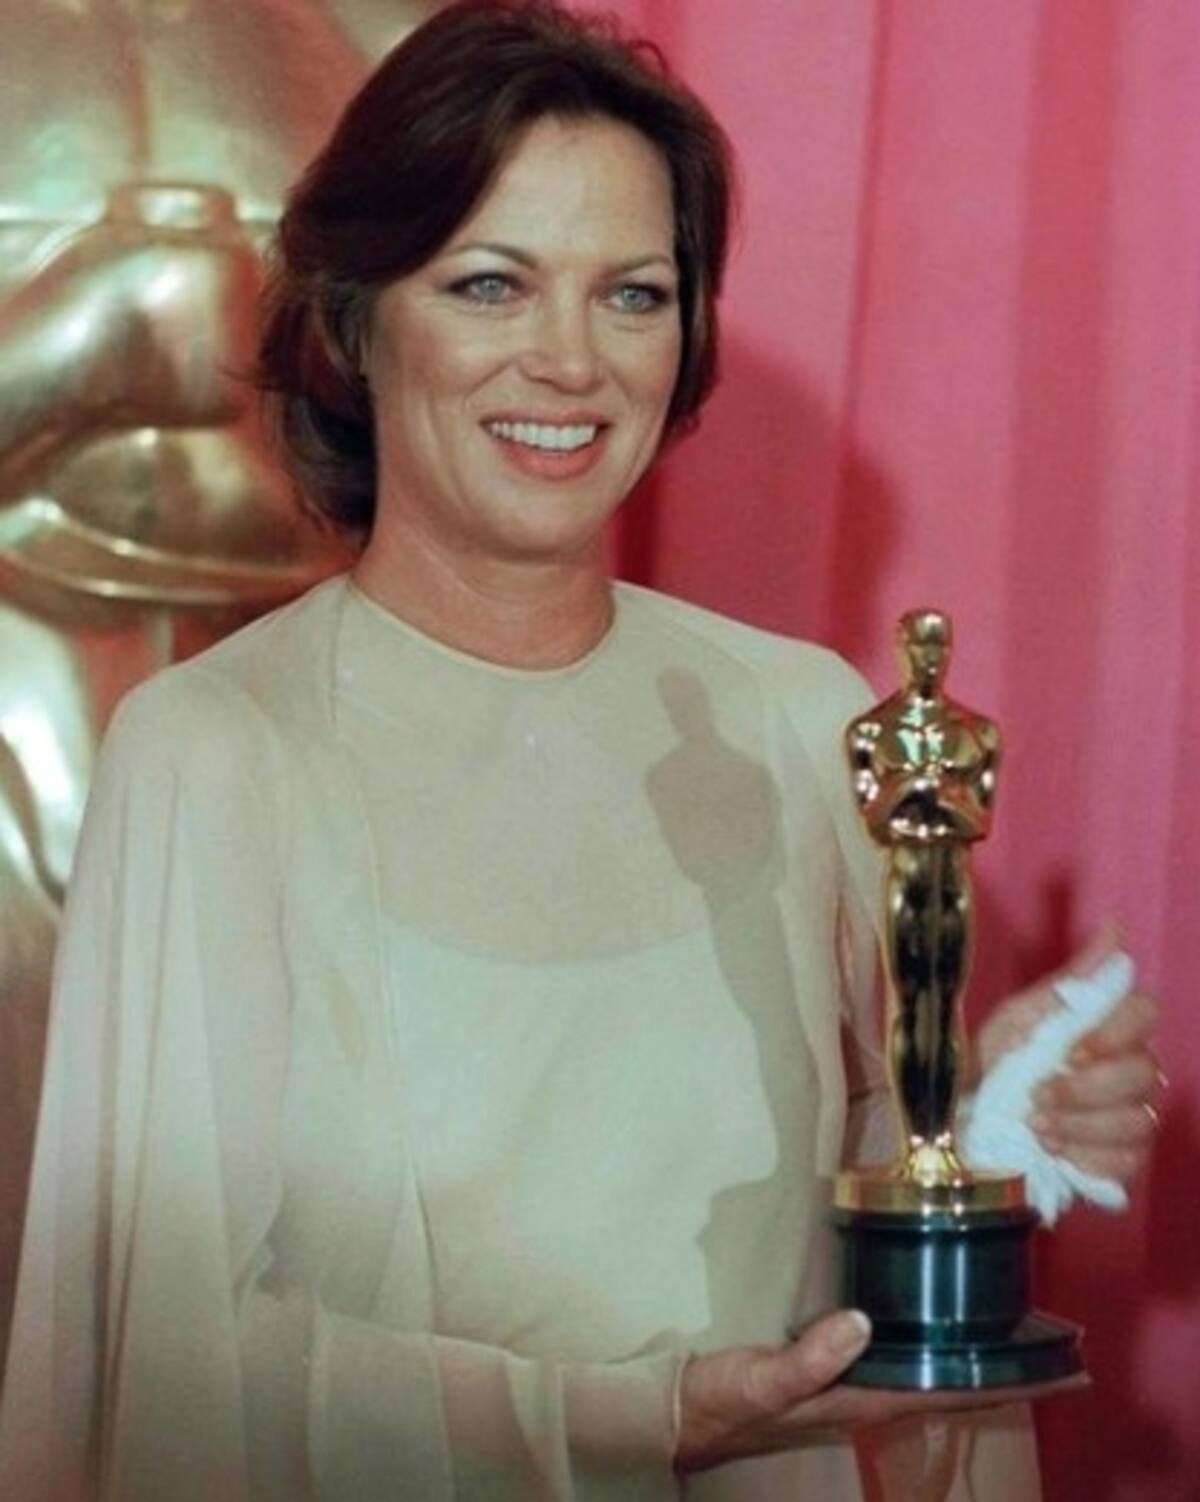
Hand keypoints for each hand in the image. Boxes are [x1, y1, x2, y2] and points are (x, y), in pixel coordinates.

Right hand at [674, 1310, 1083, 1471]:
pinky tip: (929, 1341)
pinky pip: (895, 1366)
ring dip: (969, 1369)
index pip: (944, 1395)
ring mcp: (846, 1391)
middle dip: (1000, 1378)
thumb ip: (808, 1358)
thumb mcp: (758, 1380)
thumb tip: (862, 1323)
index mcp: (857, 1403)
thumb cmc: (717, 1402)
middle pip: (948, 1390)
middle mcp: (862, 1401)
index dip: (999, 1385)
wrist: (675, 1415)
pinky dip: (926, 1355)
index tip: (1054, 1372)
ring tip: (1008, 1349)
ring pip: (926, 1380)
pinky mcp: (827, 1374)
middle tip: (1054, 1356)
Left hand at [976, 925, 1162, 1186]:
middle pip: (1143, 1073)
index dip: (1116, 1032)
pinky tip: (1052, 1149)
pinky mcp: (1119, 1161)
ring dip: (1080, 1125)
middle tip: (1038, 1094)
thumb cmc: (992, 1063)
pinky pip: (1127, 1161)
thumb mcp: (1018, 1018)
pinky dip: (1086, 1156)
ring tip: (1034, 1124)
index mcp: (1105, 1027)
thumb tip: (1114, 928)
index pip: (1145, 1013)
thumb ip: (1070, 981)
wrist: (961, 1122)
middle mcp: (1128, 1069)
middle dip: (1087, 1089)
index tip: (1072, 1050)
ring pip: (1137, 1121)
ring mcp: (1128, 1117)